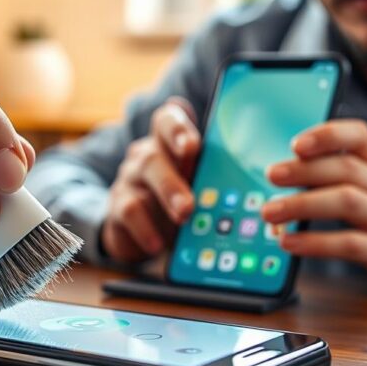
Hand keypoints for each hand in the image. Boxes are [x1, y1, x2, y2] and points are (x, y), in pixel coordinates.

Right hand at [101, 97, 199, 261]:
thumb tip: (249, 186)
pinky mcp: (117, 205)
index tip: (192, 145)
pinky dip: (145, 228)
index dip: (177, 128)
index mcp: (168, 144)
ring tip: (185, 215)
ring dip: (167, 194)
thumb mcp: (194, 187)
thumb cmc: (177, 201)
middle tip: (192, 199)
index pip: (166, 121)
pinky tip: (158, 244)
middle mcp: (146, 155)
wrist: (139, 231)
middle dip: (176, 175)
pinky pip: (128, 210)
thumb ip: (211, 178)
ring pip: (144, 176)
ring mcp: (129, 178)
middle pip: (154, 154)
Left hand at [260, 120, 366, 293]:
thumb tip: (286, 170)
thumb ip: (339, 174)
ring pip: (346, 202)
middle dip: (303, 171)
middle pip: (345, 169)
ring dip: (303, 205)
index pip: (359, 136)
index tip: (296, 143)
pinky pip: (349, 244)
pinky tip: (290, 243)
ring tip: (271, 211)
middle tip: (271, 175)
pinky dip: (315, 242)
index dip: (328, 135)